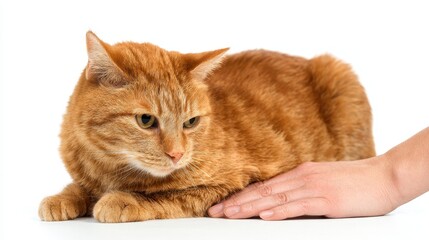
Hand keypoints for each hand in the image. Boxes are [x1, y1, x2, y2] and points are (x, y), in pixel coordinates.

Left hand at [208, 157, 399, 219]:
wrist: (384, 176)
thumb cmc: (354, 181)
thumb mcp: (322, 183)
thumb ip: (302, 190)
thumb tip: (280, 203)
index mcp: (300, 174)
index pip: (264, 186)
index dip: (241, 196)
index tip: (223, 205)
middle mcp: (302, 178)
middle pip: (263, 191)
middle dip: (237, 203)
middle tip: (215, 212)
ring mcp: (314, 188)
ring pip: (275, 198)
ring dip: (250, 207)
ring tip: (229, 214)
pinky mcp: (328, 200)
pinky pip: (300, 206)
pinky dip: (280, 211)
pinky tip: (265, 216)